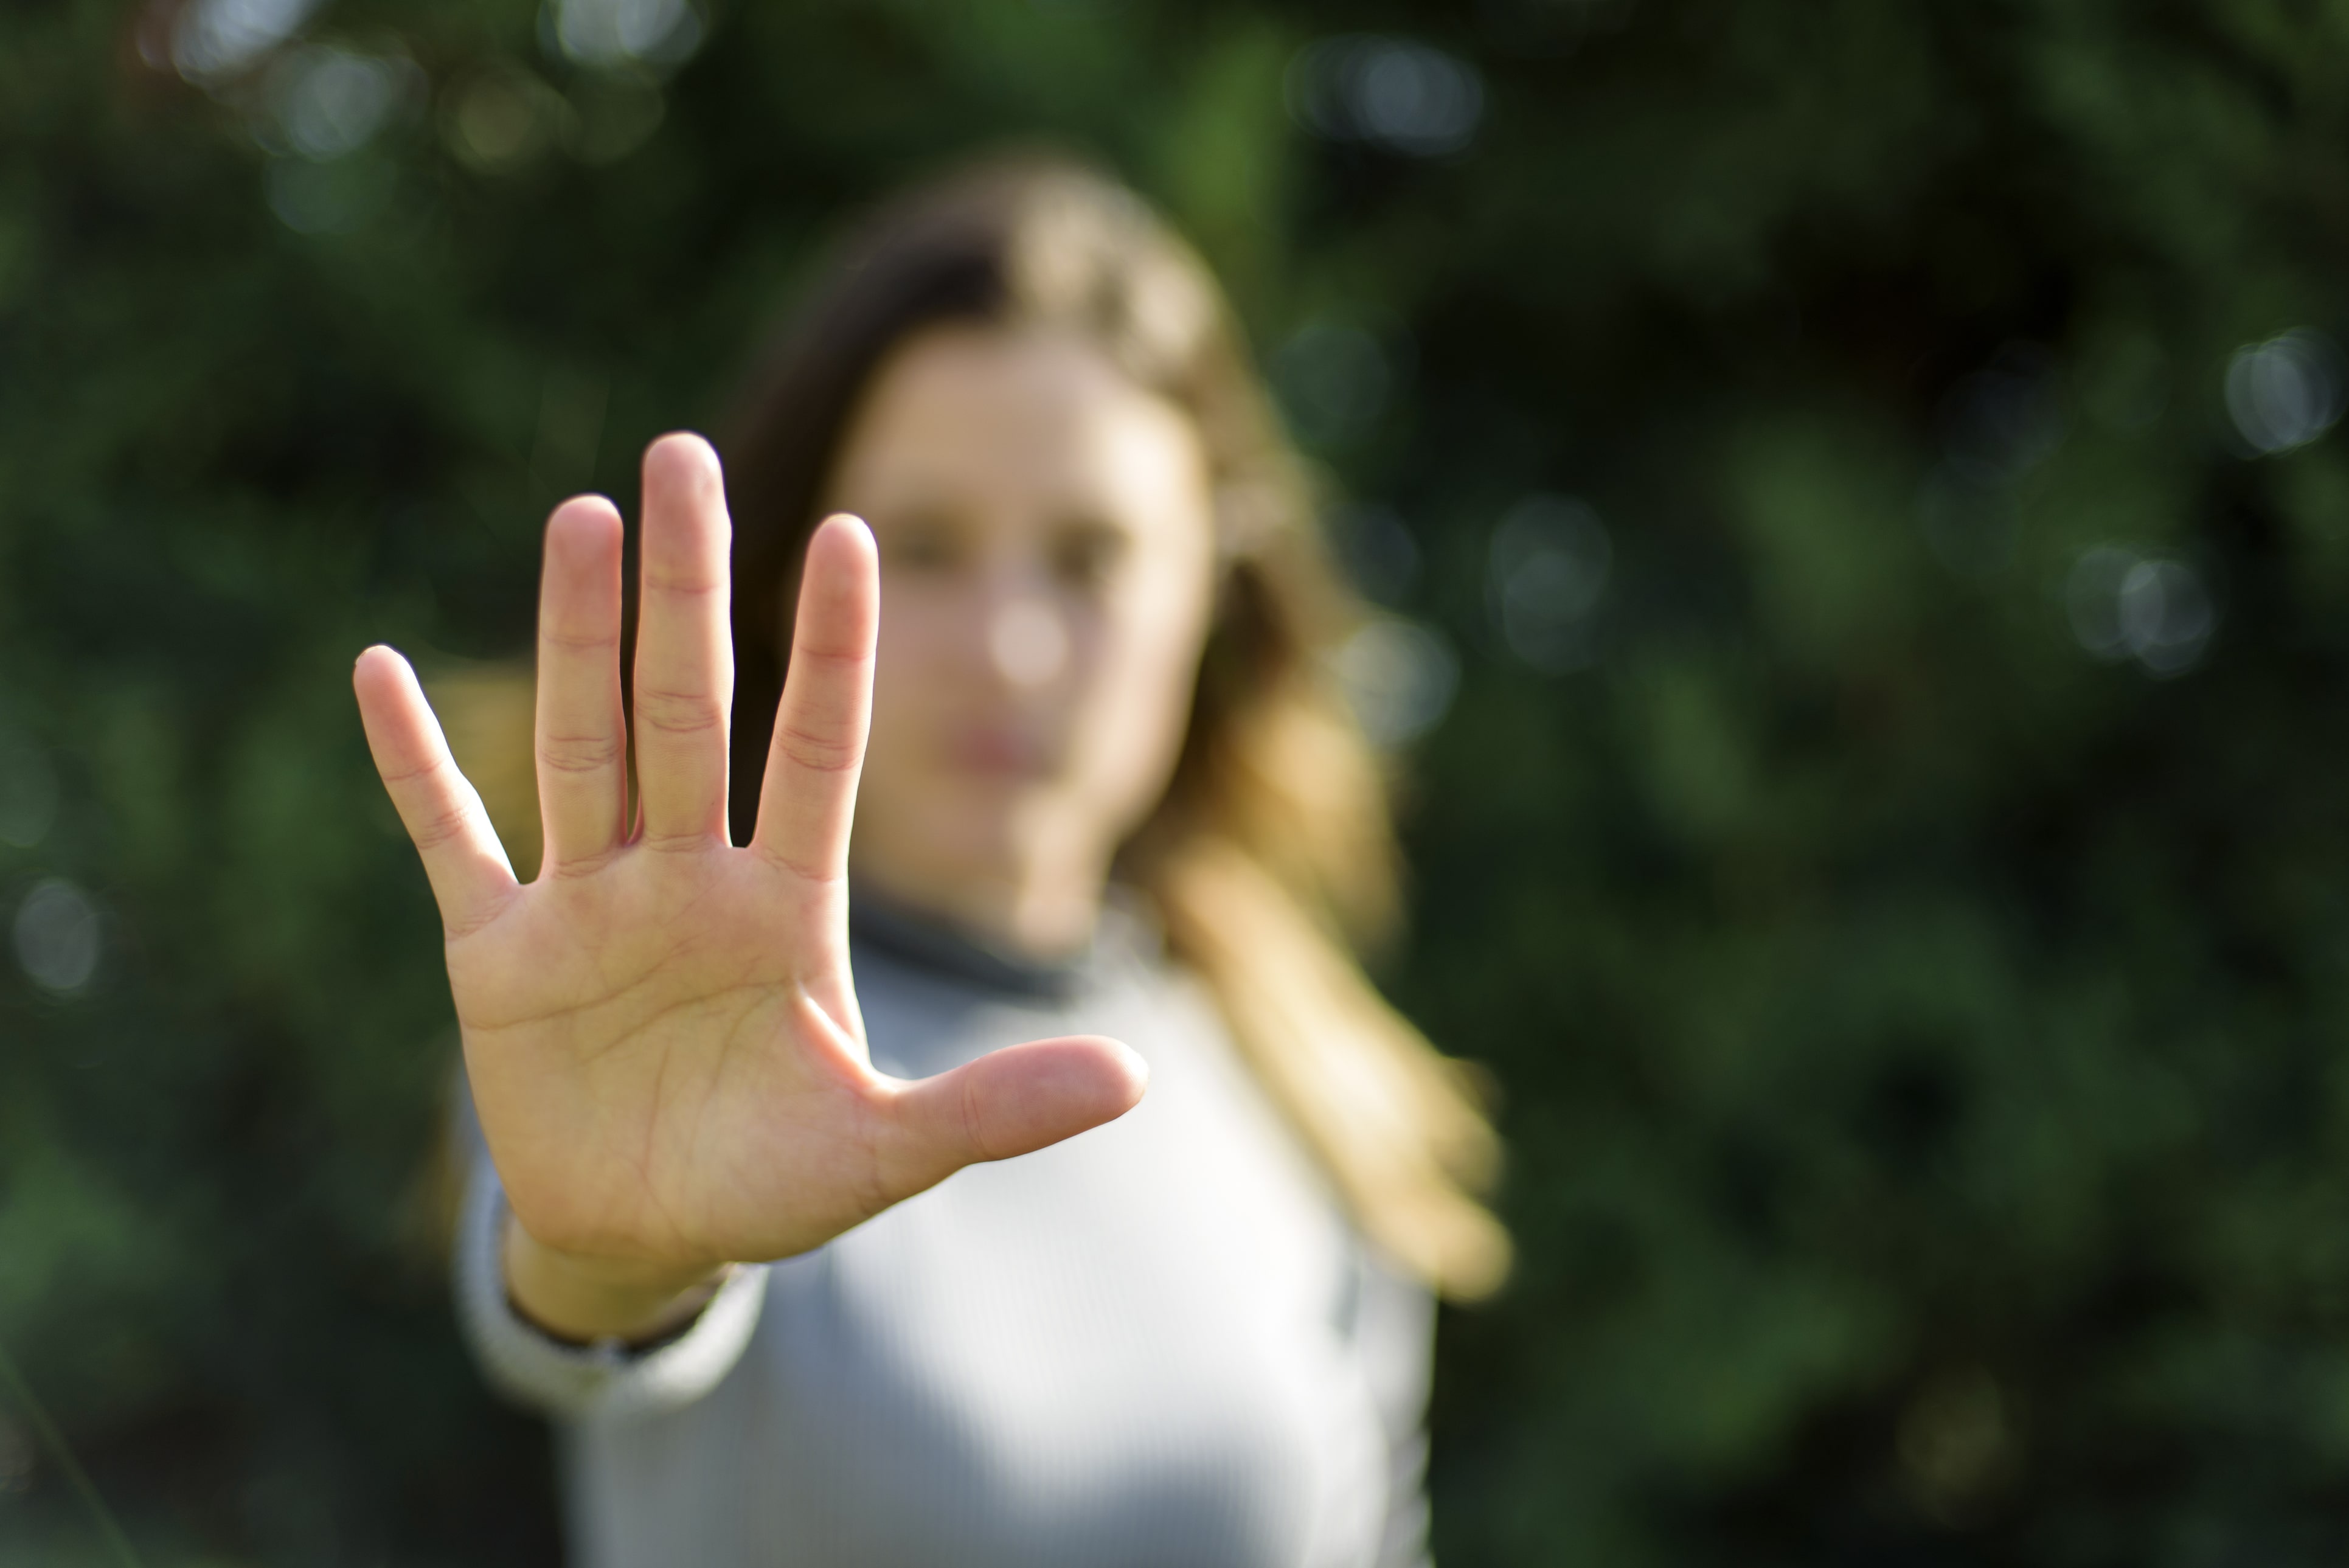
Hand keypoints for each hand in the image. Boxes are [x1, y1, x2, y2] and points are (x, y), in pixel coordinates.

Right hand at [355, 434, 1146, 1335]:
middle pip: (689, 709)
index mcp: (787, 909)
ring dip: (575, 636)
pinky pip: (450, 839)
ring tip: (582, 516)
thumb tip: (1135, 1078)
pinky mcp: (498, 955)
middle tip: (684, 454)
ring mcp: (590, 905)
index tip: (852, 532)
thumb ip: (994, 1108)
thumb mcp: (885, 1151)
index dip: (832, 648)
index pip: (818, 748)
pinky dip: (414, 766)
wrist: (646, 1241)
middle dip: (687, 589)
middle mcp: (689, 878)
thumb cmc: (772, 1184)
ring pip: (583, 743)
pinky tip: (381, 671)